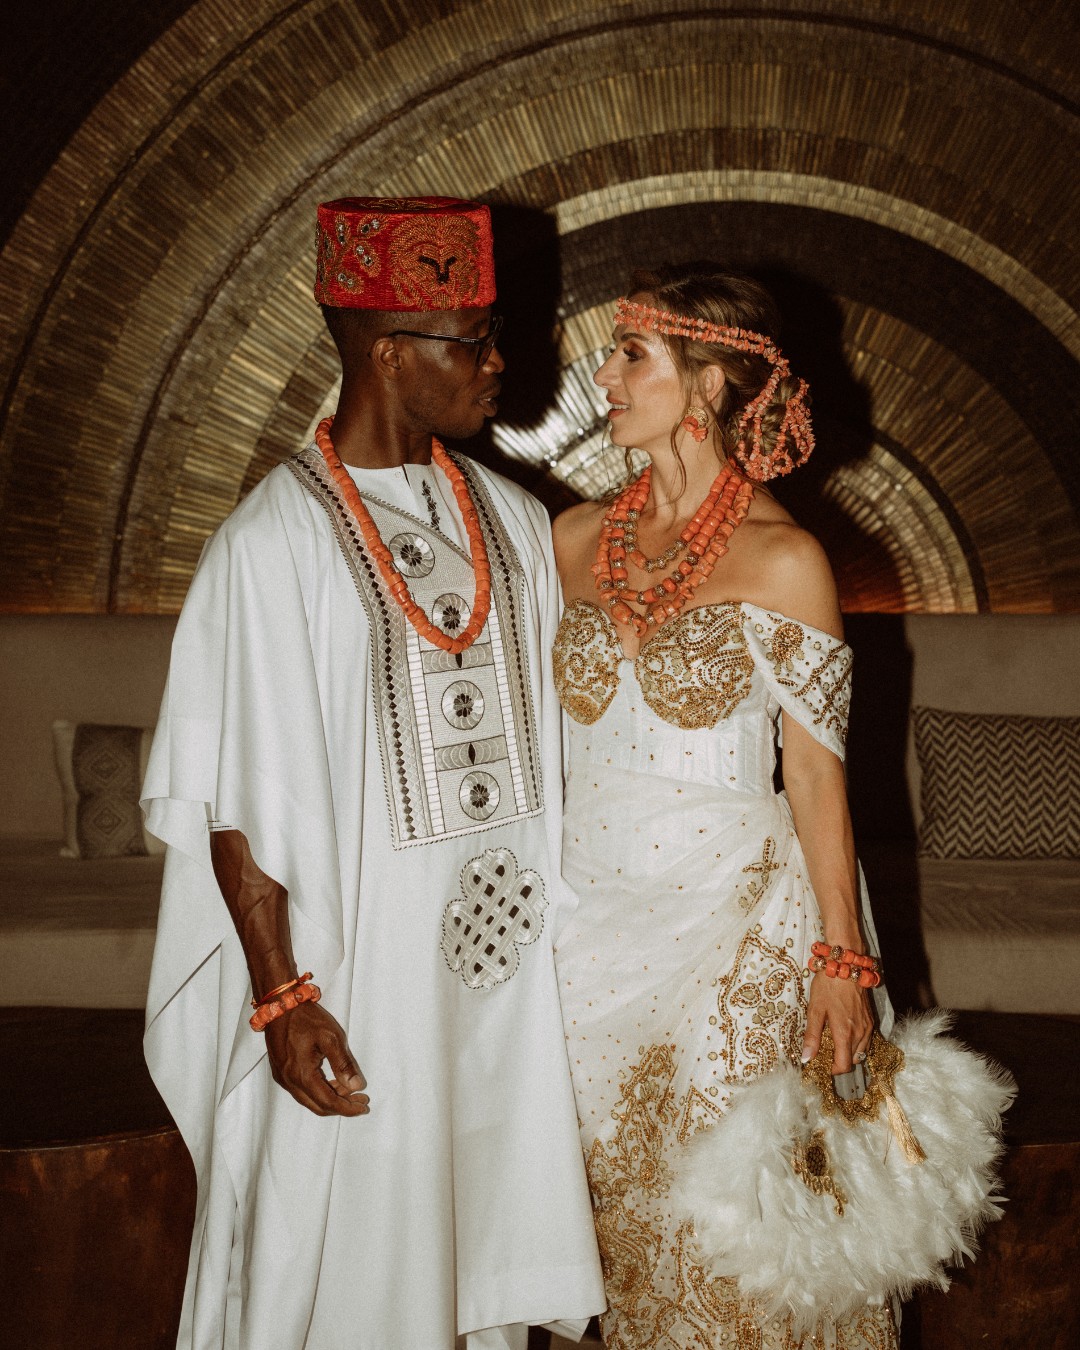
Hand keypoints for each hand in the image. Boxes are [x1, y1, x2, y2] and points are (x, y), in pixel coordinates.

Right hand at [264, 1001, 369, 1116]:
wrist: (280, 1005)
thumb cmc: (306, 1018)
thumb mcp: (331, 1037)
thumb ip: (343, 1064)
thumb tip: (356, 1086)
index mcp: (302, 1074)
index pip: (328, 1102)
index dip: (348, 1108)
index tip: (364, 1106)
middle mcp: (290, 1082)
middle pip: (318, 1106)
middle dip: (341, 1107)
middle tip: (361, 1100)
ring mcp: (283, 1079)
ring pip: (309, 1100)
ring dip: (330, 1099)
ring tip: (350, 1089)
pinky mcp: (280, 1073)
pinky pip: (301, 1092)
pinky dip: (318, 1092)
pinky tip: (332, 1081)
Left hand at [801, 970, 873, 1073]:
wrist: (846, 966)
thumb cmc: (828, 986)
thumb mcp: (815, 1010)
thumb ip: (812, 1036)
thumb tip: (807, 1059)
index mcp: (845, 1034)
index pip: (843, 1065)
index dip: (832, 1070)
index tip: (821, 1065)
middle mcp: (860, 1034)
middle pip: (852, 1061)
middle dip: (839, 1062)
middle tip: (825, 1053)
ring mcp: (868, 1027)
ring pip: (861, 1052)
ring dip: (848, 1054)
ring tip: (833, 1044)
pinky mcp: (870, 1020)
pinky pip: (866, 1041)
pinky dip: (856, 1044)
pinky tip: (844, 1034)